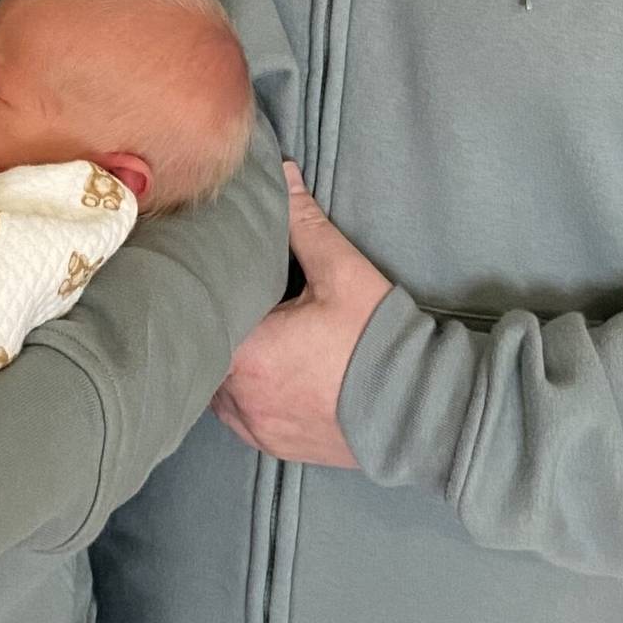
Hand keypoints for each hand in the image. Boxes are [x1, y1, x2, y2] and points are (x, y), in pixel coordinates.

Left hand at [211, 164, 390, 469]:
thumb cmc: (377, 340)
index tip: (209, 280)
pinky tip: (263, 372)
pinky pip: (238, 418)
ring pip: (217, 390)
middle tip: (230, 303)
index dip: (203, 297)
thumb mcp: (342, 272)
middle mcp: (241, 397)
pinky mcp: (274, 447)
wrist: (419, 410)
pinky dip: (243, 395)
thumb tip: (284, 175)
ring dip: (226, 365)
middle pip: (205, 355)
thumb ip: (304, 223)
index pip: (202, 318)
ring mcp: (256, 427)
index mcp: (247, 352)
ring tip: (246, 336)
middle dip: (215, 328)